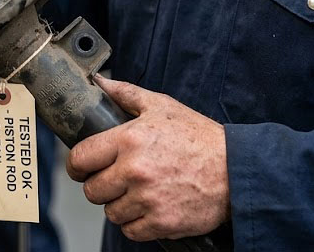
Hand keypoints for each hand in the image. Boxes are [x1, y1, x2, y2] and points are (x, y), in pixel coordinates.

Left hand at [67, 75, 229, 241]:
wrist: (235, 169)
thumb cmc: (199, 137)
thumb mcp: (162, 106)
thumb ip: (126, 94)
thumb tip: (100, 82)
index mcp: (128, 140)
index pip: (80, 158)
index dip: (77, 165)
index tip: (82, 167)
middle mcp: (134, 171)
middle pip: (92, 190)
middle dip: (100, 186)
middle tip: (116, 180)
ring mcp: (147, 199)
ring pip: (111, 212)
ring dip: (119, 205)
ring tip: (136, 193)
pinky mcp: (162, 222)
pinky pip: (131, 231)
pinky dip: (136, 224)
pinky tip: (148, 208)